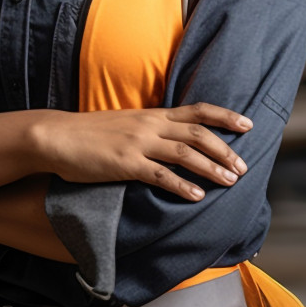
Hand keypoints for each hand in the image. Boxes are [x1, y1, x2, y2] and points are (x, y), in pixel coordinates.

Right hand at [31, 103, 251, 201]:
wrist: (58, 136)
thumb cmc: (90, 133)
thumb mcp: (126, 124)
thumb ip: (151, 131)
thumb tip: (174, 142)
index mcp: (152, 114)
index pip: (197, 110)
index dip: (225, 116)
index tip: (248, 124)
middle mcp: (149, 125)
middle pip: (197, 132)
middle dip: (225, 148)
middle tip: (243, 166)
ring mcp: (138, 143)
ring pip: (184, 153)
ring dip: (211, 167)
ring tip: (231, 181)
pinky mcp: (125, 163)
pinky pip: (159, 175)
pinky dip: (181, 185)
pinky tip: (196, 196)